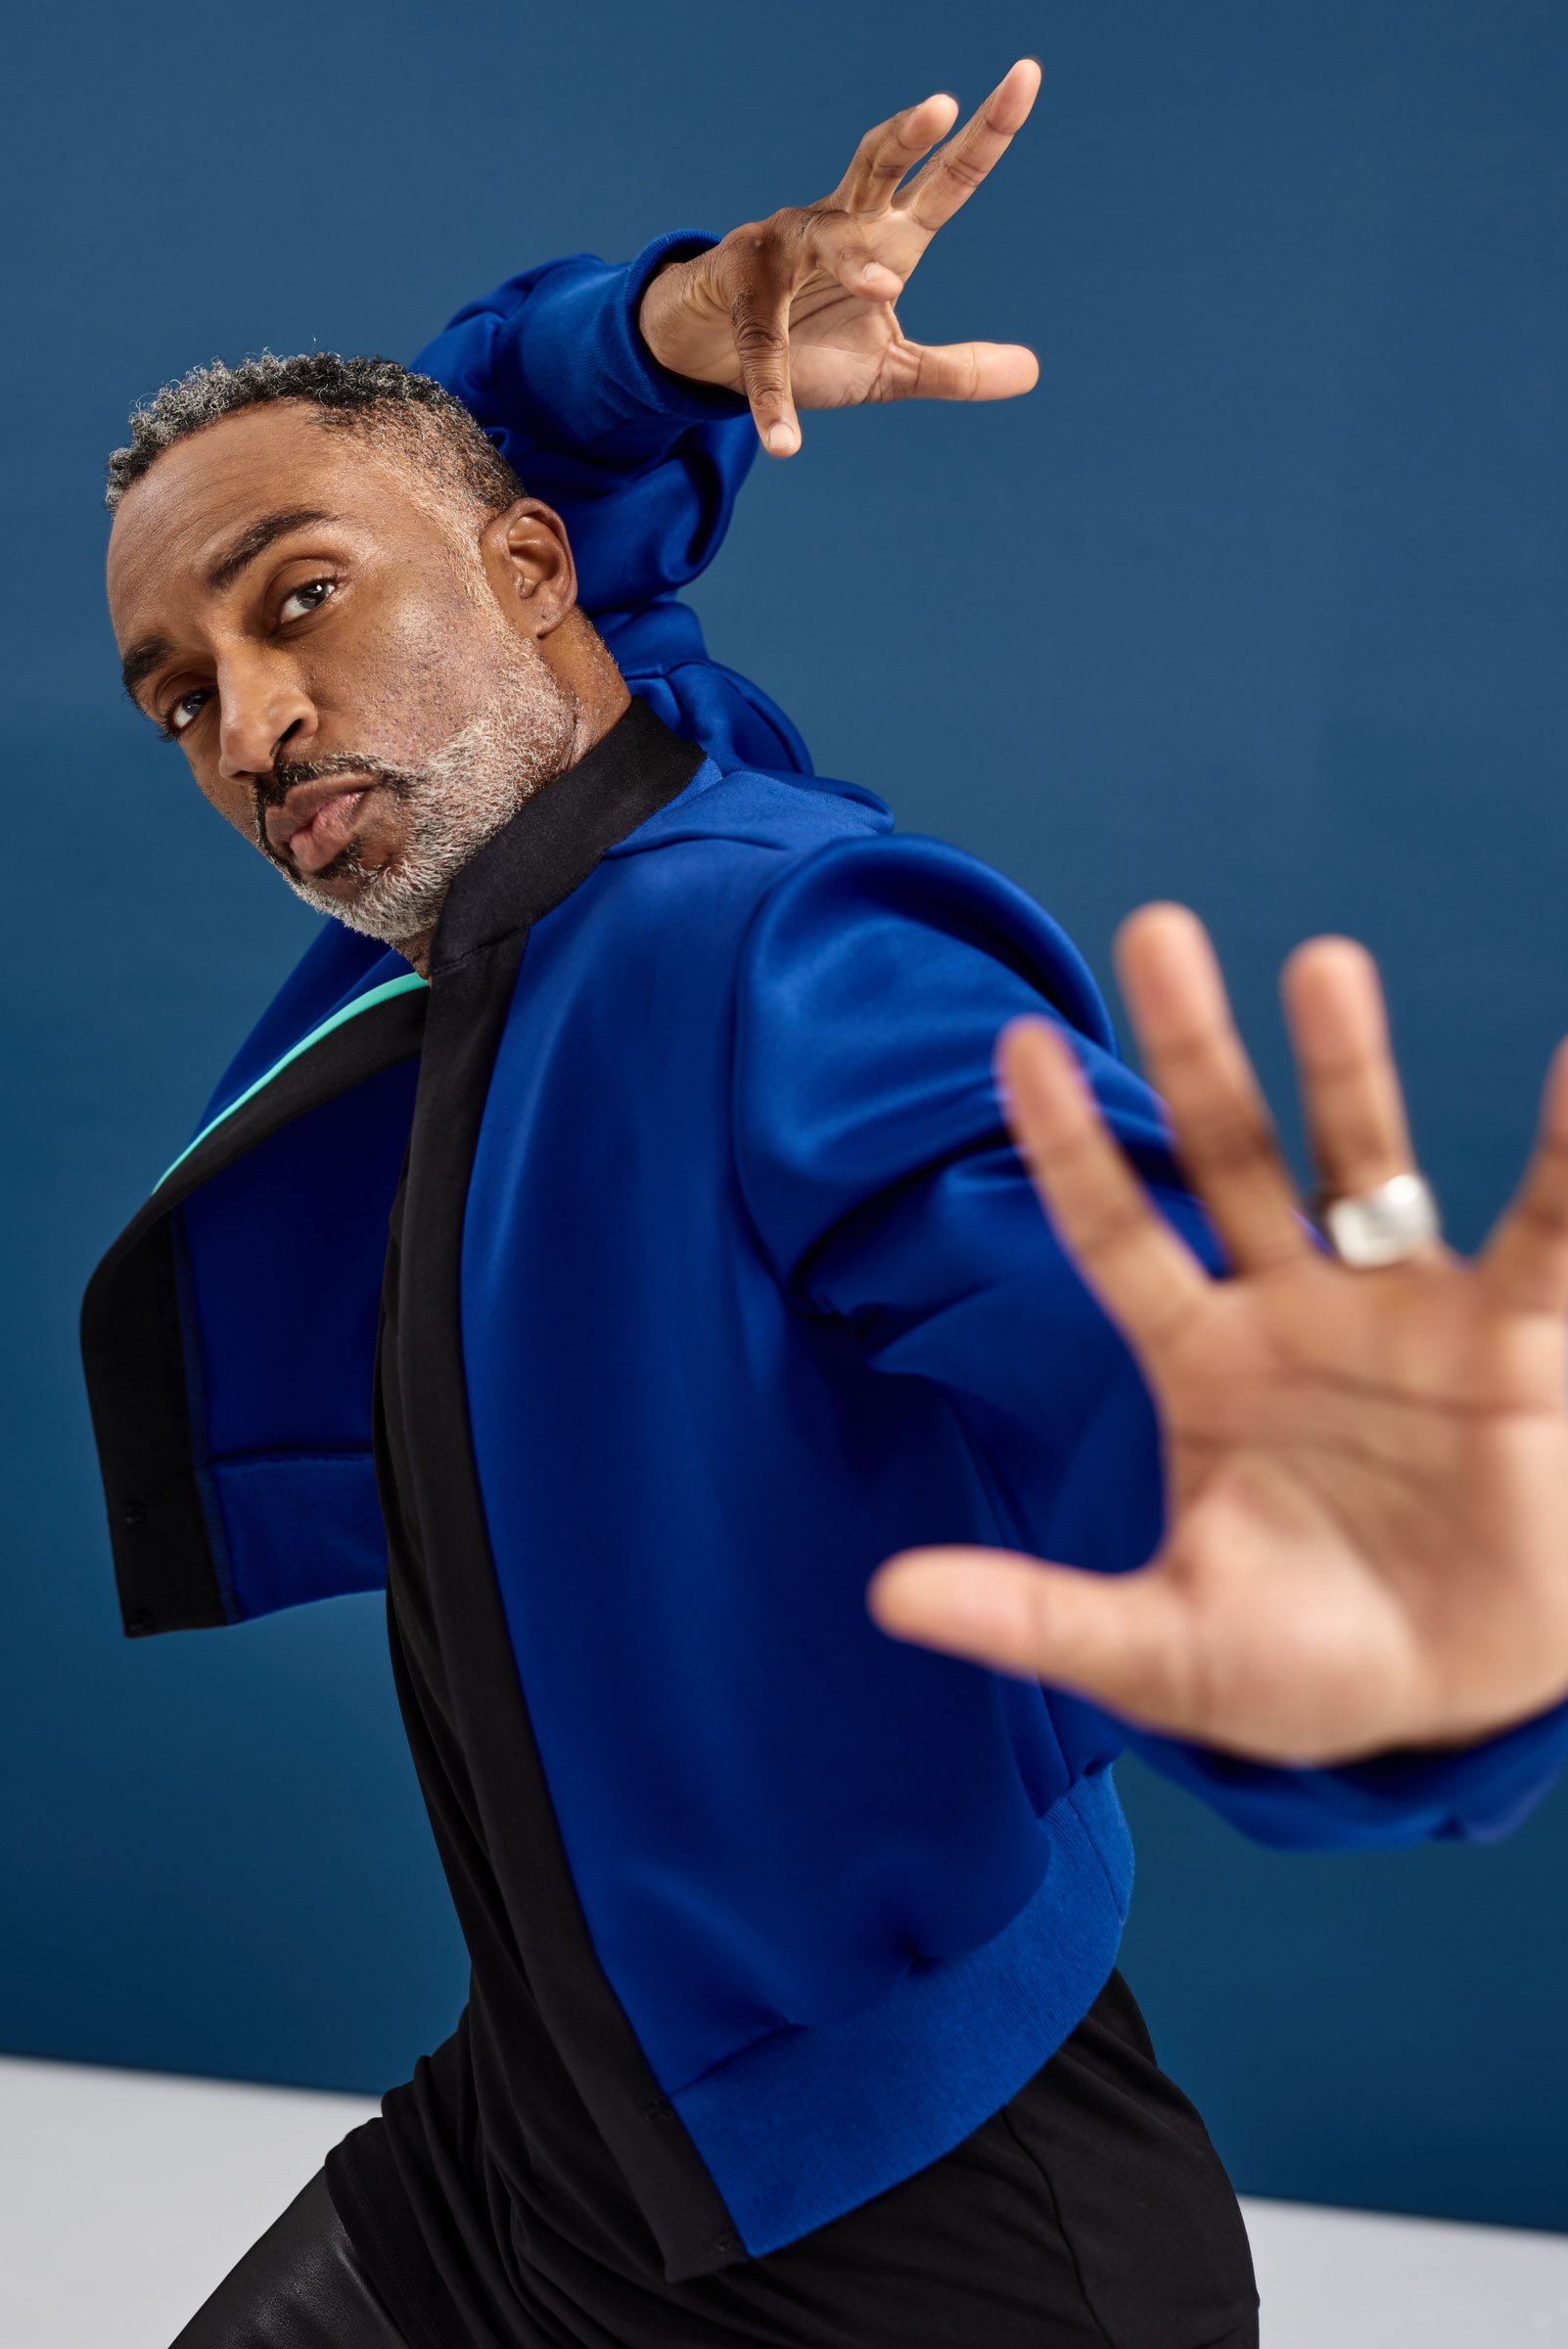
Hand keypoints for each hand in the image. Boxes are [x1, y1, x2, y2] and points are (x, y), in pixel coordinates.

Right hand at [637, 60, 1041, 454]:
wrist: (714, 355)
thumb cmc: (807, 344)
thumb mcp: (889, 366)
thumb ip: (954, 369)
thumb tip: (1032, 370)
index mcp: (887, 237)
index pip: (946, 179)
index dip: (986, 133)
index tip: (1026, 76)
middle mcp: (839, 225)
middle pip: (878, 167)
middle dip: (907, 135)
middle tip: (941, 106)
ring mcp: (783, 249)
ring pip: (822, 237)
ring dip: (851, 258)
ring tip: (885, 288)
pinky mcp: (737, 288)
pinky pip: (762, 343)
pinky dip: (772, 394)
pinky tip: (785, 442)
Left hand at [867, 905, 1567, 1765]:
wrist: (1460, 1699)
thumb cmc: (1305, 1669)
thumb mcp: (1164, 1650)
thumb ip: (1038, 1615)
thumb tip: (886, 1598)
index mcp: (1201, 1364)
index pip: (1115, 1232)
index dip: (1067, 1147)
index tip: (1016, 1043)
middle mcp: (1293, 1312)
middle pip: (1230, 1156)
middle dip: (1193, 1053)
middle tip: (1153, 929)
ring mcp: (1402, 1312)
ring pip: (1364, 1163)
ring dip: (1342, 1066)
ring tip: (1317, 963)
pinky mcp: (1514, 1337)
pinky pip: (1546, 1228)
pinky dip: (1564, 1152)